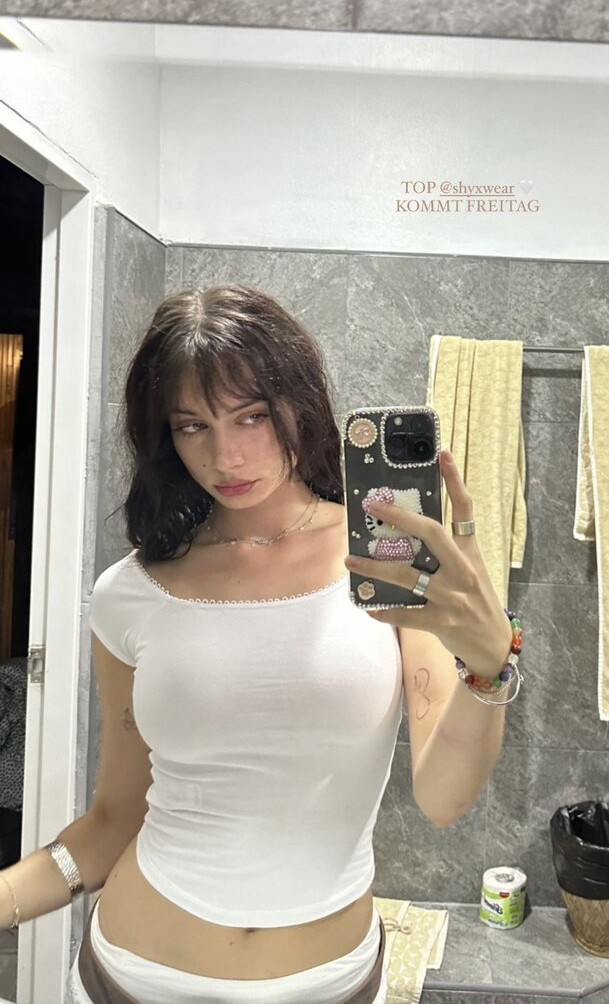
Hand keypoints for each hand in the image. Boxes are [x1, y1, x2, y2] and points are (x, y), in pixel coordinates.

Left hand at [344, 450, 512, 677]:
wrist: (494, 646)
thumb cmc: (476, 602)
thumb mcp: (471, 570)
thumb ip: (447, 552)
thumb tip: (405, 534)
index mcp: (470, 552)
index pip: (465, 509)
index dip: (455, 481)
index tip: (442, 455)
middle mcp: (463, 570)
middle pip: (432, 532)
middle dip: (400, 516)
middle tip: (372, 504)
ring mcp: (453, 596)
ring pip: (407, 575)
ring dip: (374, 567)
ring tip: (351, 561)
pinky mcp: (443, 622)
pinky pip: (406, 614)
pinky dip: (385, 612)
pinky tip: (368, 607)